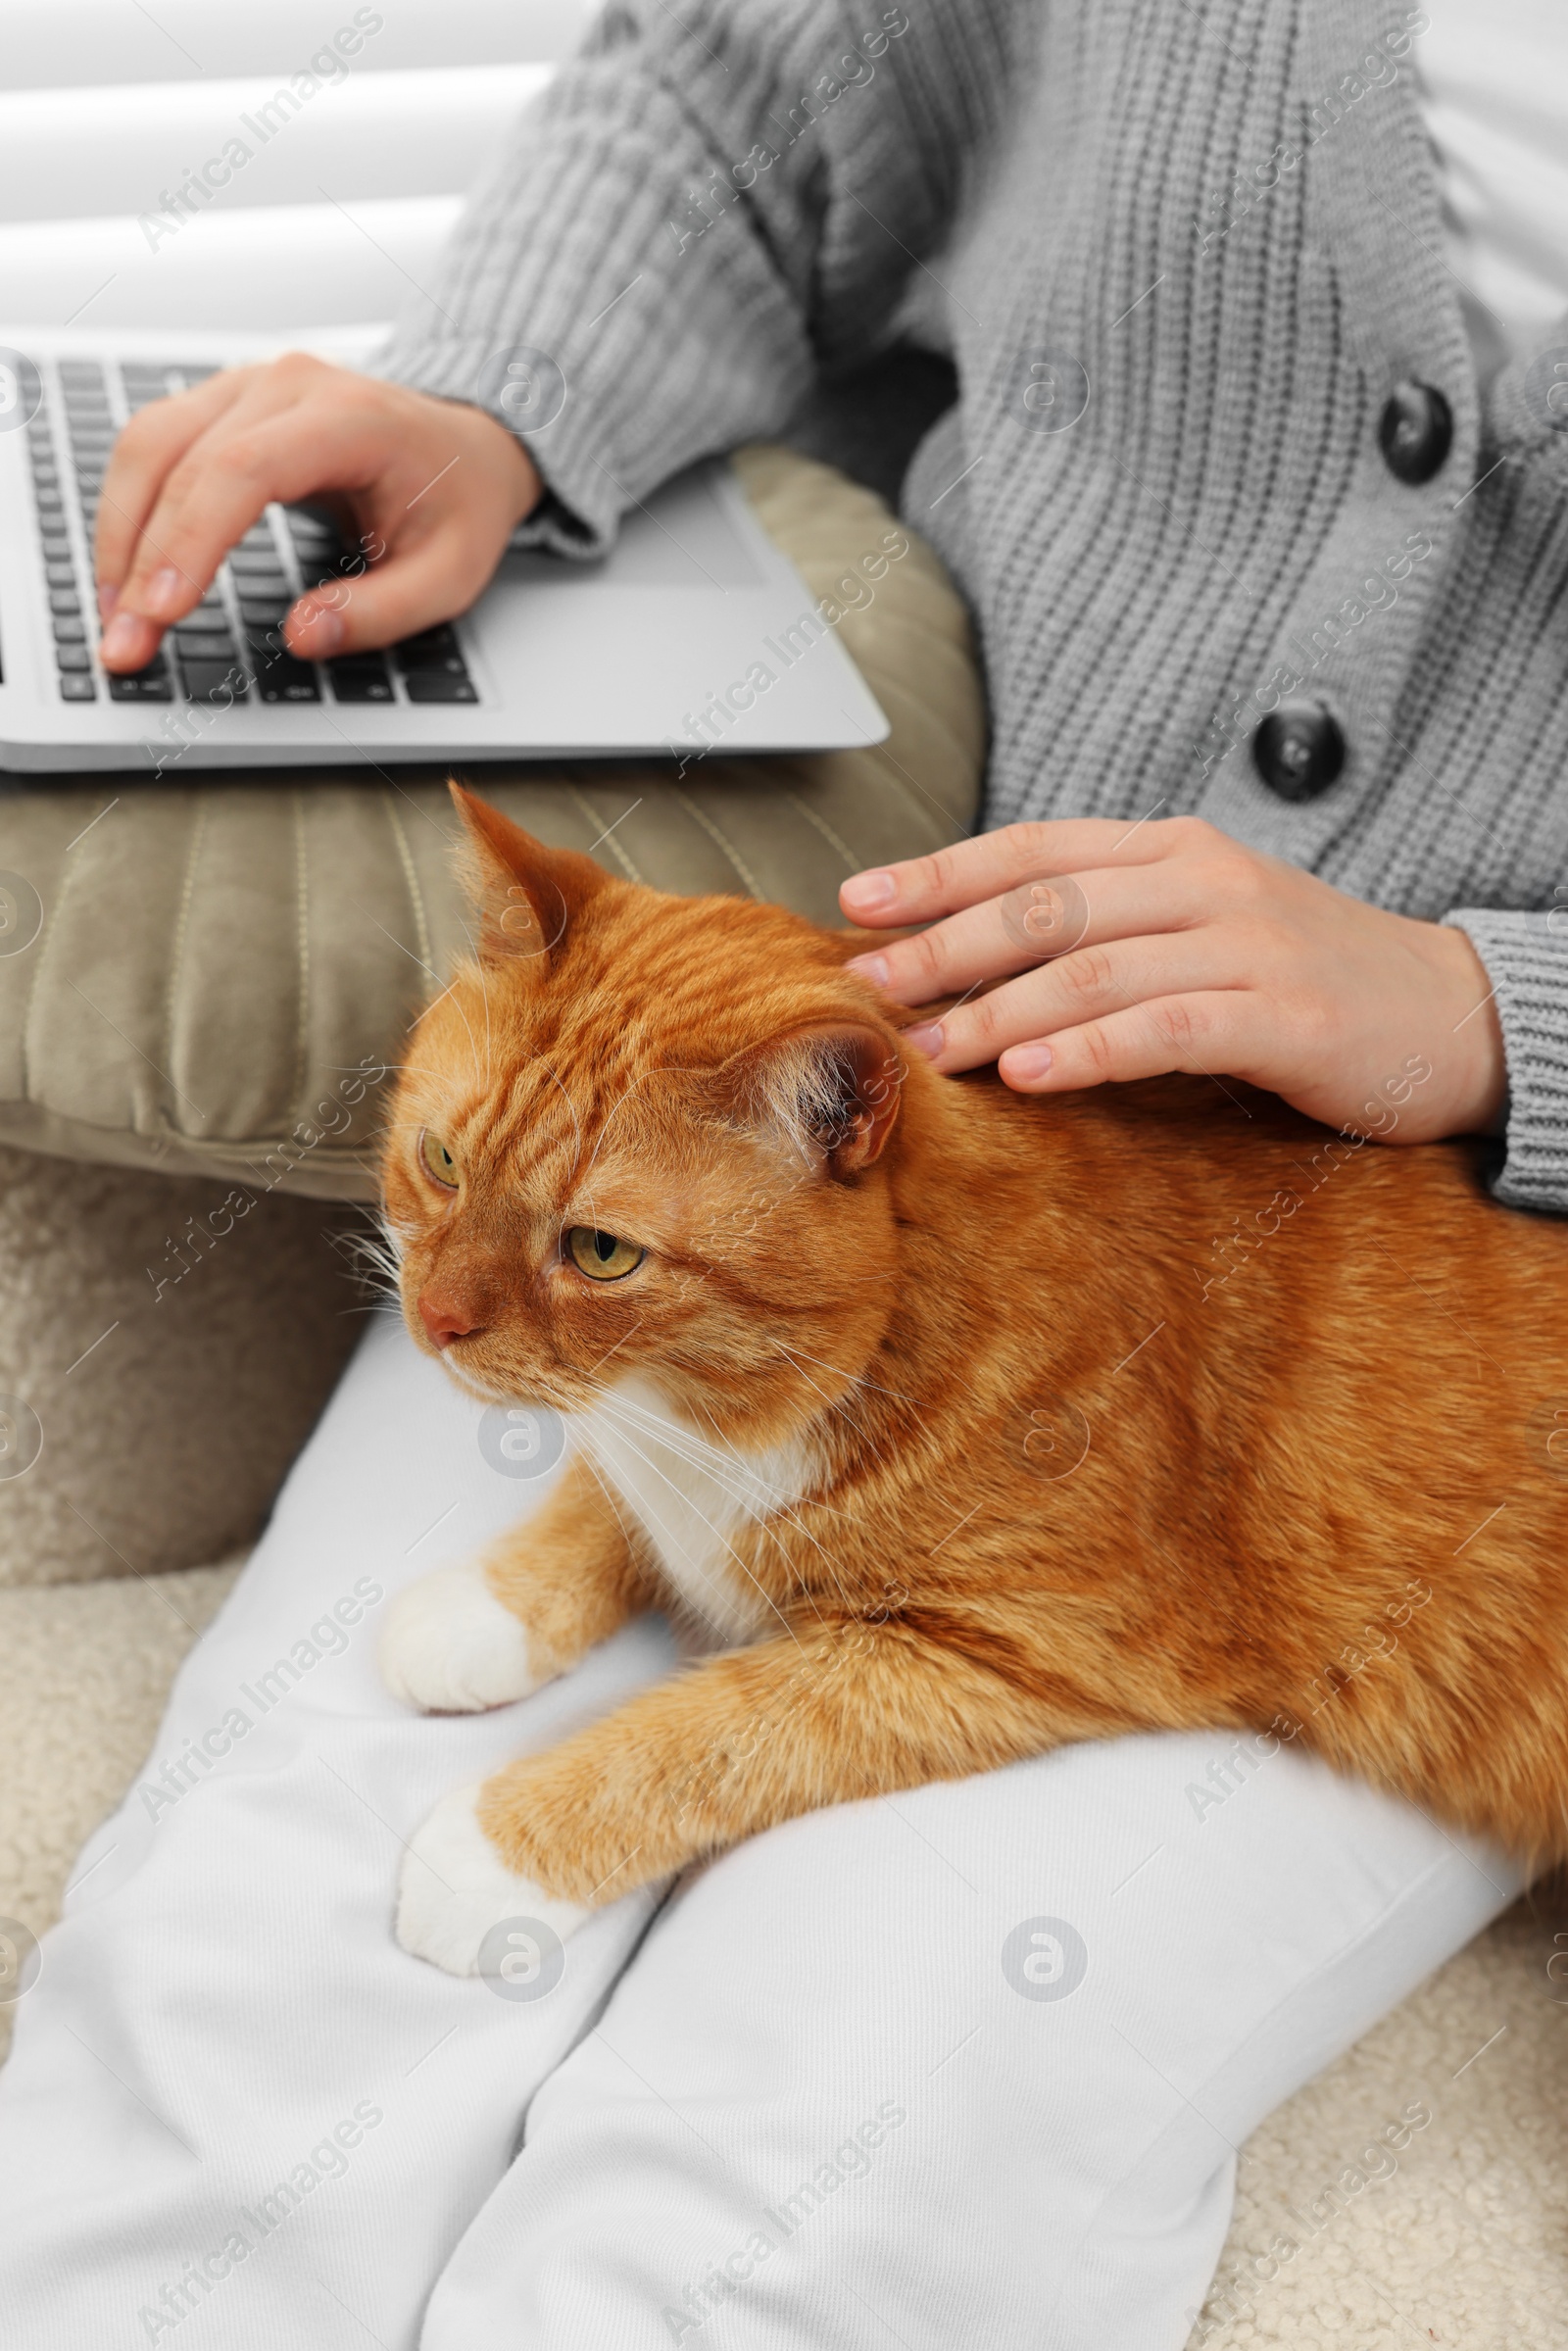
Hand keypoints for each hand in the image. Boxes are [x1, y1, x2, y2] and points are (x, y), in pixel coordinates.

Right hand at [93, 353, 540, 671]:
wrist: (466, 445)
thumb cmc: (458, 505)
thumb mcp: (450, 575)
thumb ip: (382, 611)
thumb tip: (304, 637)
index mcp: (347, 417)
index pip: (241, 468)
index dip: (189, 540)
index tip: (159, 610)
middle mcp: (285, 385)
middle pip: (179, 460)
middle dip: (139, 560)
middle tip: (124, 642)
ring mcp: (246, 386)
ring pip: (147, 446)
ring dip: (118, 534)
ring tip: (115, 616)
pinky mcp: (222, 405)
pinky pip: (153, 447)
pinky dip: (129, 510)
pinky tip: (126, 571)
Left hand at [840, 816, 1507, 1143]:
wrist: (1448, 1013)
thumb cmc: (1300, 976)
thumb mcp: (1199, 924)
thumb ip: (1105, 925)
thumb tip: (969, 958)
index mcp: (1173, 849)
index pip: (1035, 847)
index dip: (941, 873)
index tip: (858, 903)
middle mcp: (1205, 880)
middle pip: (1050, 904)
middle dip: (947, 947)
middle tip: (872, 989)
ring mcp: (1248, 943)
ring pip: (1097, 966)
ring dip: (999, 1009)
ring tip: (929, 1050)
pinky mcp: (1285, 1015)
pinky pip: (1165, 1028)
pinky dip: (1089, 1049)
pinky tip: (1028, 1072)